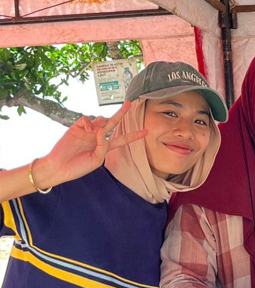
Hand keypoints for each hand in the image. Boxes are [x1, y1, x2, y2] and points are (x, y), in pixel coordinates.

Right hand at [33, 101, 147, 189]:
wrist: (59, 167)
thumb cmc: (79, 167)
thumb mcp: (96, 160)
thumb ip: (103, 147)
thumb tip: (102, 131)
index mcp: (105, 147)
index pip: (122, 139)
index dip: (134, 136)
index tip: (146, 131)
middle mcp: (98, 138)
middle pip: (113, 123)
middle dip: (121, 113)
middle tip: (129, 103)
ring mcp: (87, 132)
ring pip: (100, 120)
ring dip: (101, 122)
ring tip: (95, 131)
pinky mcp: (76, 128)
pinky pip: (85, 120)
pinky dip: (89, 122)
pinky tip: (88, 129)